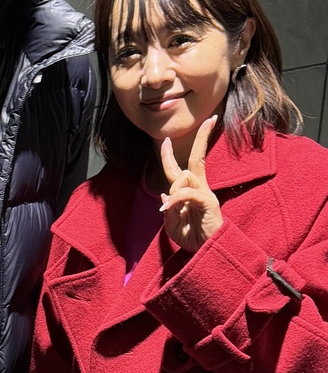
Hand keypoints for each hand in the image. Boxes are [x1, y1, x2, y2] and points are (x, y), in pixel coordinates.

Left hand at [159, 116, 223, 252]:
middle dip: (202, 138)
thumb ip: (169, 208)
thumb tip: (163, 193)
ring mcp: (206, 195)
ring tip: (170, 208)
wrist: (207, 253)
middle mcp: (200, 189)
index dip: (172, 155)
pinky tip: (168, 207)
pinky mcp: (209, 203)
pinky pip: (189, 193)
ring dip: (173, 189)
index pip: (181, 168)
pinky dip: (176, 198)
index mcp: (190, 192)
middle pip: (197, 159)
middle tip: (209, 119)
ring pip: (185, 176)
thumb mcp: (172, 224)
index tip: (167, 140)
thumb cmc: (193, 239)